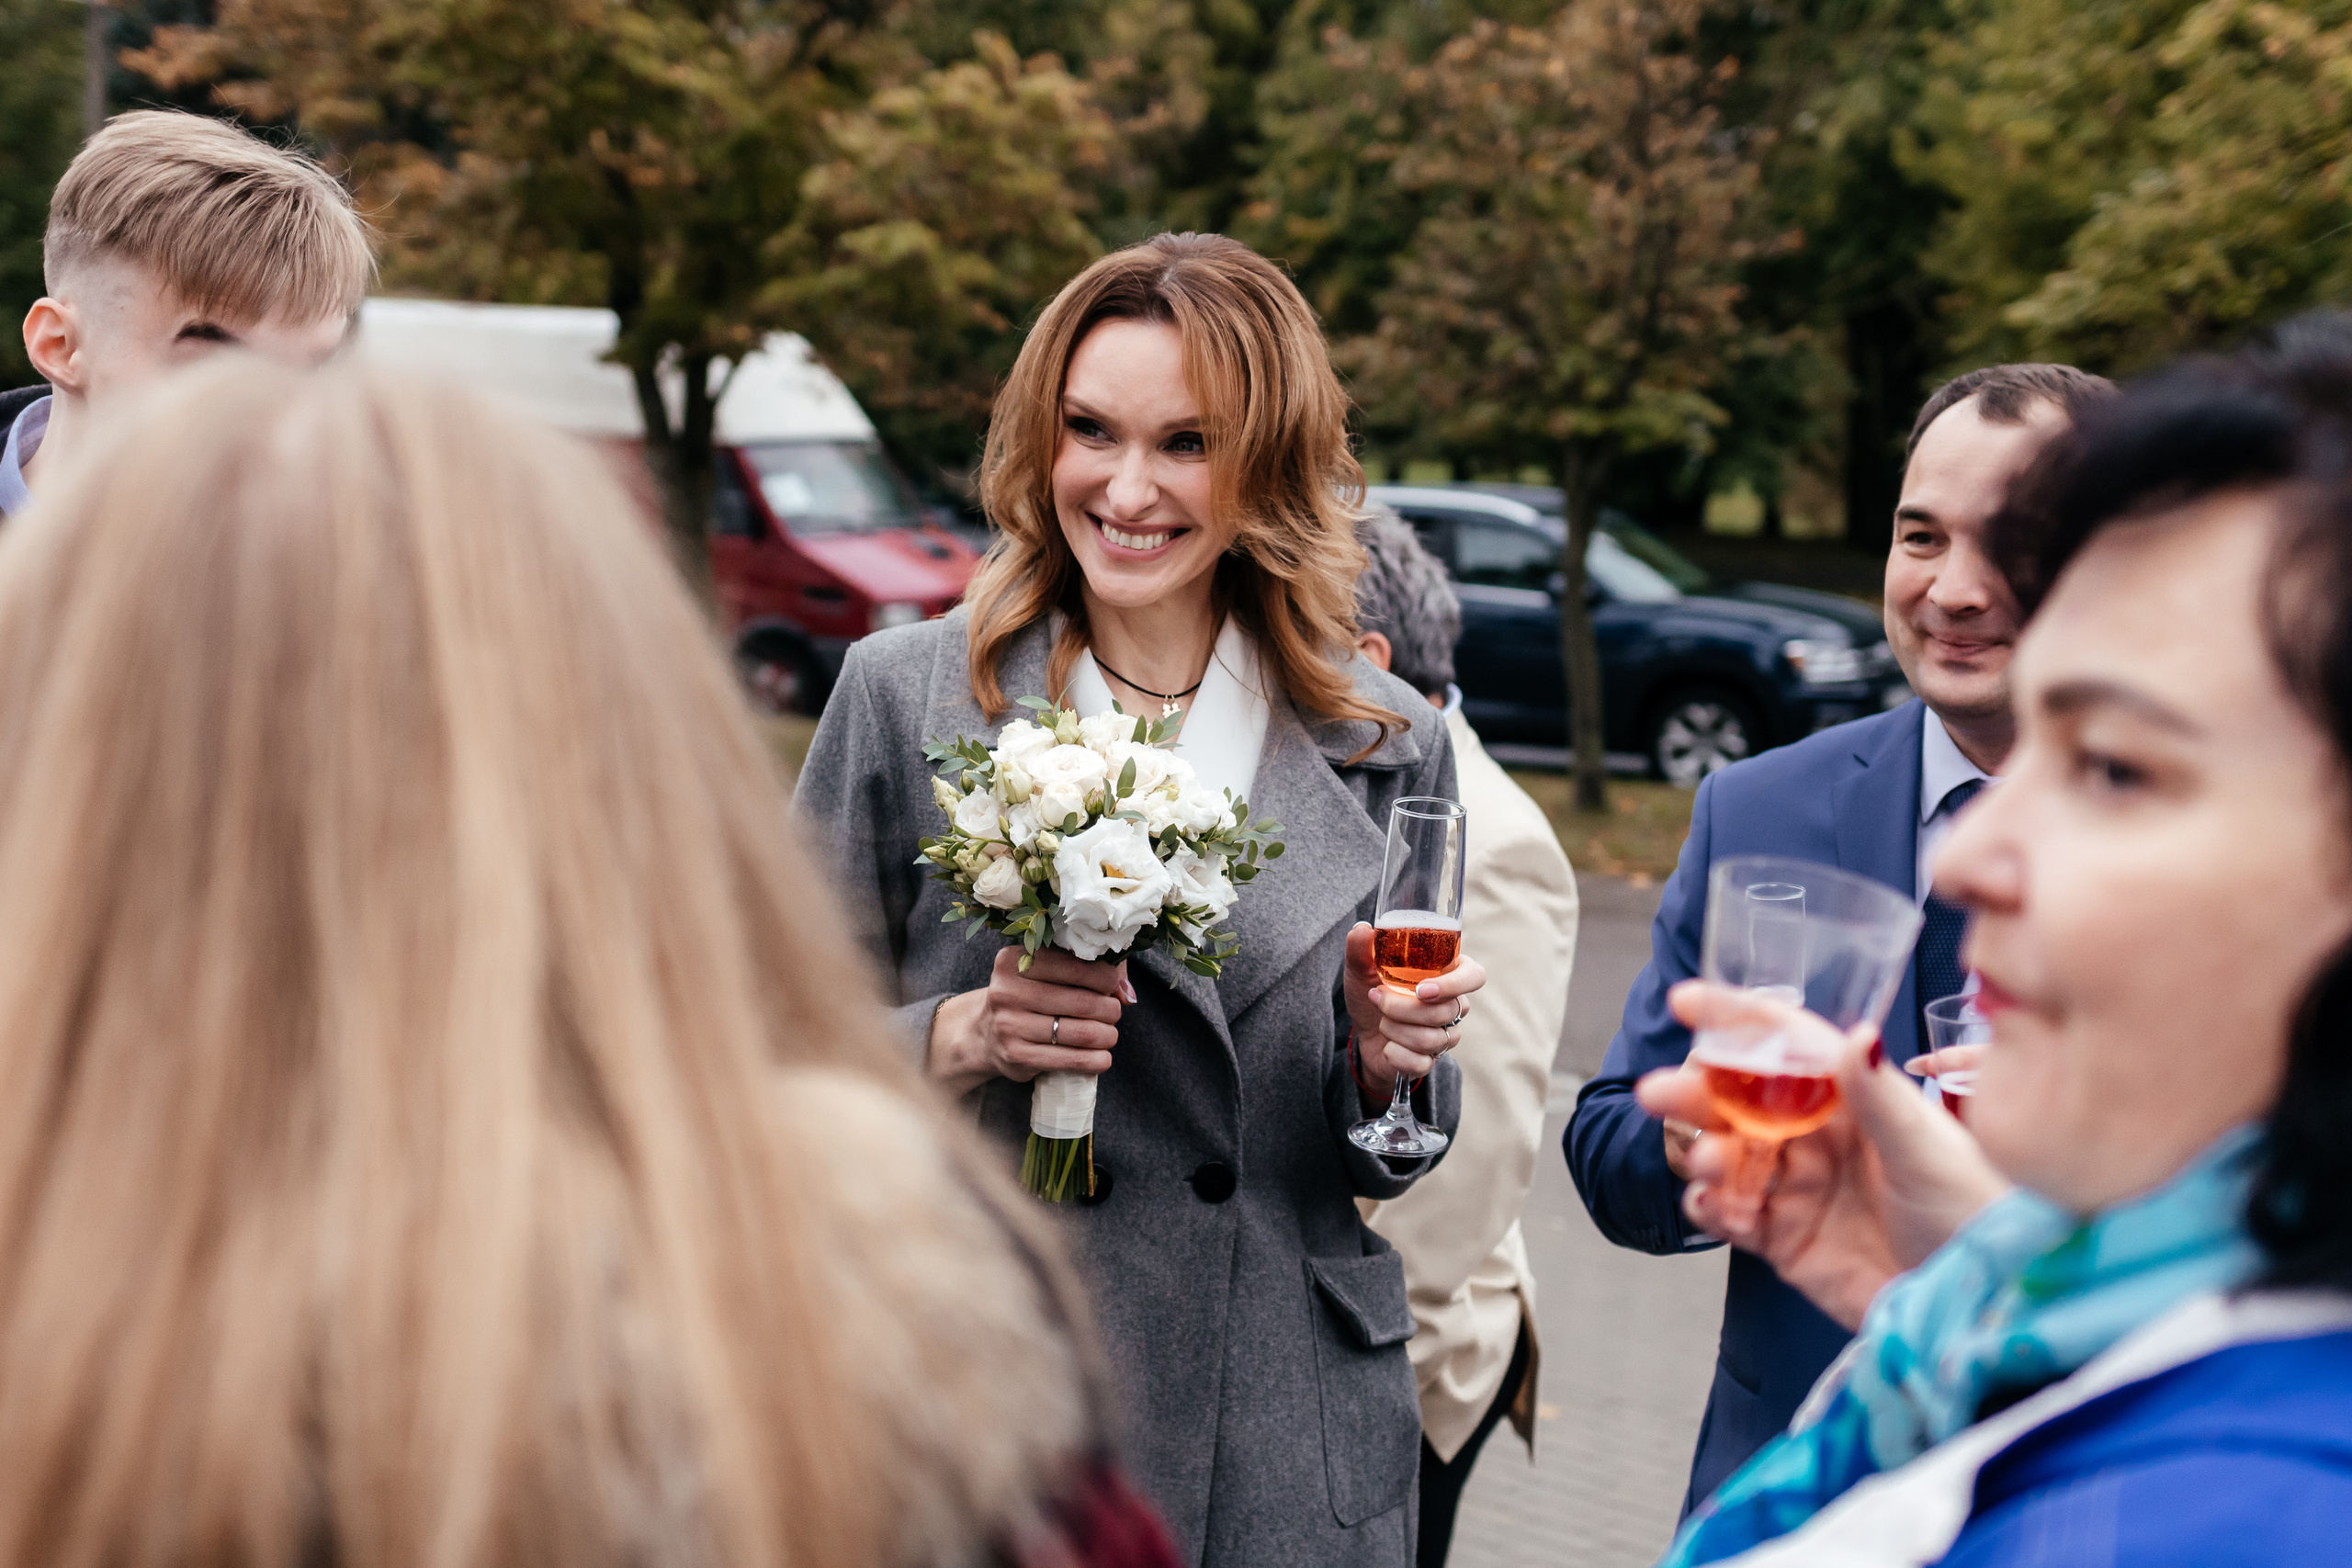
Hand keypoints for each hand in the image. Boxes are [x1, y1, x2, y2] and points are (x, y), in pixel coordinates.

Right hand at [927, 947, 1133, 1097]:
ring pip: (1081, 1032)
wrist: (984, 1034)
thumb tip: (1127, 992)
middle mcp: (1007, 992)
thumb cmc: (1026, 997)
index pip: (1073, 966)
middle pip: (1081, 1001)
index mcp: (1014, 962)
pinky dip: (1095, 1060)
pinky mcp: (1017, 1056)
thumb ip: (1086, 972)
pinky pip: (1070, 1059)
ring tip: (1109, 1034)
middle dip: (1109, 1008)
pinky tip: (1103, 1057)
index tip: (1113, 984)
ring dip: (1107, 1035)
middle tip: (1114, 1012)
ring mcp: (1009, 1026)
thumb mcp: (1044, 974)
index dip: (1103, 977)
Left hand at [1342, 921, 1486, 1093]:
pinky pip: (1421, 1063)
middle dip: (1402, 1007)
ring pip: (1431, 1039)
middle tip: (1377, 998)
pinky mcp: (1431, 1061)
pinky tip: (1387, 1046)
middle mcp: (1454, 1005)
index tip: (1422, 990)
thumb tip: (1362, 929)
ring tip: (1382, 1020)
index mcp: (1447, 975)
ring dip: (1394, 1029)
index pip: (1475, 976)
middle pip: (1446, 1011)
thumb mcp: (1361, 969)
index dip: (1455, 985)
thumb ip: (1360, 948)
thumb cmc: (1371, 992)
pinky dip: (1395, 1054)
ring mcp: (1446, 1035)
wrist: (1361, 1033)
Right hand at [1635, 980, 2010, 1329]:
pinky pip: (1732, 1217)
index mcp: (1855, 1103)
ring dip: (1706, 1154)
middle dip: (1697, 1093)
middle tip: (1660, 1092)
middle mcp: (1820, 1140)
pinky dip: (1712, 1208)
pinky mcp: (1786, 1242)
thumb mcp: (1929, 1151)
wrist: (1978, 1308)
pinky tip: (1710, 1205)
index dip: (1737, 1021)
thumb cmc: (1975, 1216)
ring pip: (1730, 1158)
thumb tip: (1856, 1034)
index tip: (1687, 1001)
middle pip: (1742, 1104)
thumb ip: (1881, 1098)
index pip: (1787, 1049)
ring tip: (1709, 1165)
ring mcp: (1799, 1191)